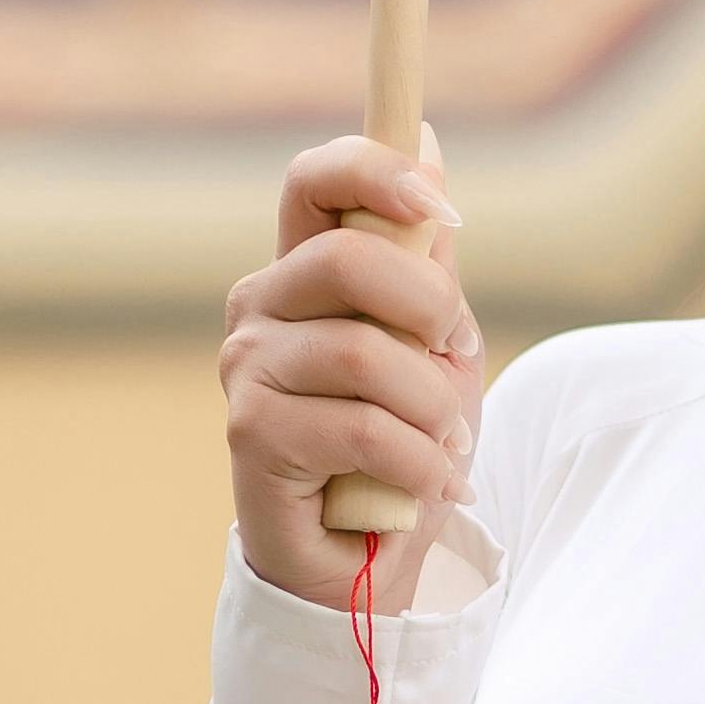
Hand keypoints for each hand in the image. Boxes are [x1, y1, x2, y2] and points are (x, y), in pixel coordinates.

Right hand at [225, 136, 483, 608]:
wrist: (367, 559)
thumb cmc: (399, 444)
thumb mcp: (432, 345)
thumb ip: (427, 258)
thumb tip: (430, 144)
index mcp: (304, 271)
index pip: (315, 181)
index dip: (374, 170)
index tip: (440, 207)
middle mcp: (261, 307)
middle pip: (349, 258)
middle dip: (431, 312)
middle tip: (456, 364)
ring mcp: (248, 369)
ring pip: (365, 354)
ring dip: (433, 409)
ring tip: (443, 447)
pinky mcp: (252, 434)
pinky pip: (364, 428)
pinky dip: (420, 463)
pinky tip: (427, 486)